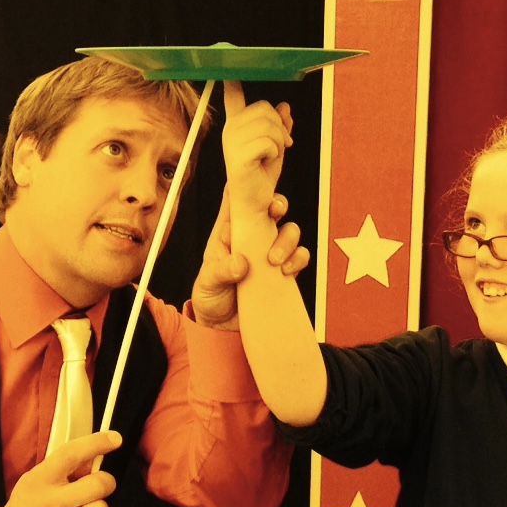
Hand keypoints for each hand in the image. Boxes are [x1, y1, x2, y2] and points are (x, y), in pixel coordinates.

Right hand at [0, 431, 121, 506]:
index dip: (96, 443)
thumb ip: (64, 469)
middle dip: (106, 483)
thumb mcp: (36, 480)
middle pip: (98, 485)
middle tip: (99, 487)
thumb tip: (95, 458)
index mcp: (41, 479)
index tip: (114, 438)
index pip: (71, 454)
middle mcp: (50, 502)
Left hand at [191, 188, 309, 328]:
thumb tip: (241, 263)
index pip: (237, 200)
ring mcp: (268, 253)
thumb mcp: (207, 284)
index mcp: (228, 232)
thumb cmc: (210, 298)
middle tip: (275, 213)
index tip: (256, 179)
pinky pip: (299, 256)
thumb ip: (221, 272)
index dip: (247, 185)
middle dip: (277, 205)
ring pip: (289, 231)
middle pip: (270, 209)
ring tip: (274, 260)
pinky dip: (298, 260)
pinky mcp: (282, 271)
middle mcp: (251, 238)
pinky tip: (286, 271)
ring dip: (287, 240)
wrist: (224, 328)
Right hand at [222, 79, 292, 218]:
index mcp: (237, 125)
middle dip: (279, 128)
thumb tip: (285, 107)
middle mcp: (231, 130)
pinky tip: (266, 162)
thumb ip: (279, 125)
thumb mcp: (275, 146)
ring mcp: (232, 142)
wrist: (255, 203)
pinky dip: (274, 153)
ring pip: (269, 125)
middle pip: (264, 108)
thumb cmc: (261, 176)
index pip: (233, 96)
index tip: (231, 68)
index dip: (233, 80)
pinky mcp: (238, 156)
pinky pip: (268, 142)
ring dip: (279, 142)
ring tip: (271, 155)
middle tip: (279, 146)